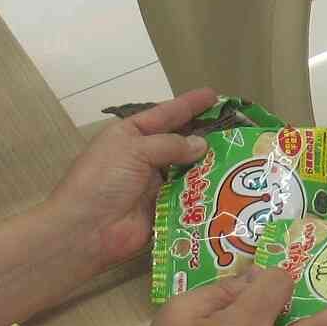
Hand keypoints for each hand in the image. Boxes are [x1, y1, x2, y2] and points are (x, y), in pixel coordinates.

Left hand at [40, 88, 222, 275]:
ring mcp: (154, 185)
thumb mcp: (134, 149)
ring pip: (188, 170)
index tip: (214, 95)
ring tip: (240, 157)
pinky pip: (188, 197)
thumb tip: (201, 145)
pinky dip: (205, 192)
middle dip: (205, 135)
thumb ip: (170, 145)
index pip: (165, 114)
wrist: (85, 230)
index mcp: (131, 135)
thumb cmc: (103, 180)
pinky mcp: (164, 210)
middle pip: (180, 142)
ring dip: (210, 165)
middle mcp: (144, 157)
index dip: (189, 105)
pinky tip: (230, 188)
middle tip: (237, 130)